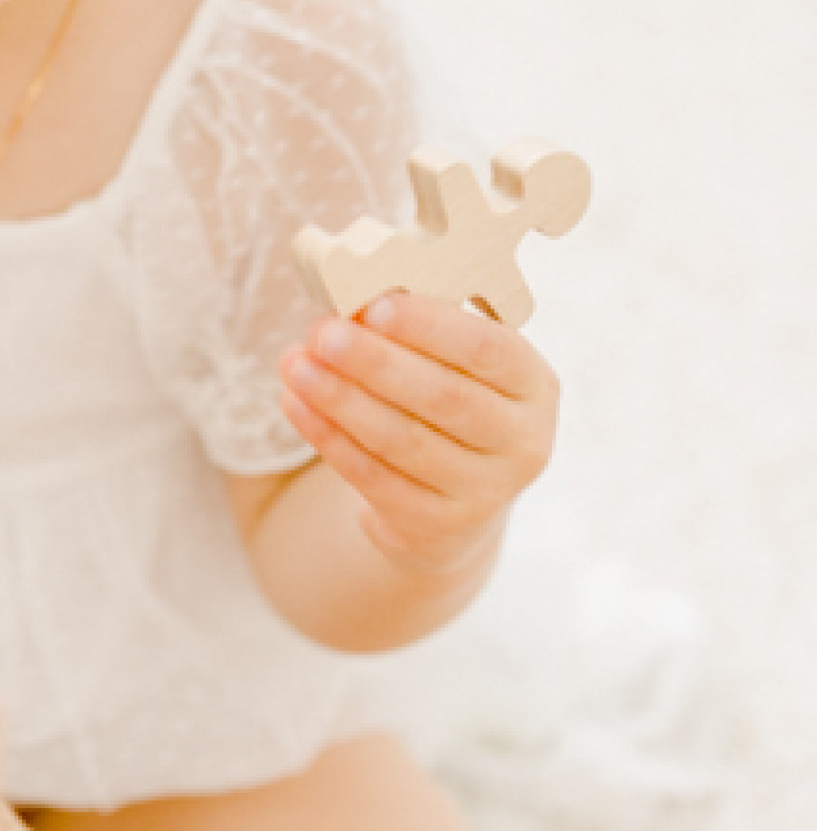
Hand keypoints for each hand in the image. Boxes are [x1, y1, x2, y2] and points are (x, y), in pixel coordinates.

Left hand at [277, 290, 559, 581]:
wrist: (455, 499)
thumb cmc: (447, 401)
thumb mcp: (456, 365)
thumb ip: (419, 334)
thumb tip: (351, 306)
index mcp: (534, 384)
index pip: (488, 349)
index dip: (431, 327)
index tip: (374, 306)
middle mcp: (524, 441)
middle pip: (443, 397)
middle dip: (375, 362)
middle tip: (322, 333)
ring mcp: (486, 491)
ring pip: (403, 440)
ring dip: (341, 399)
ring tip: (295, 365)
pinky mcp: (440, 525)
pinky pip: (375, 478)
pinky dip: (329, 438)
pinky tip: (296, 404)